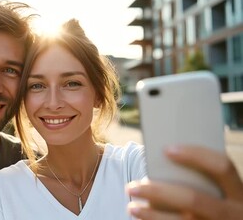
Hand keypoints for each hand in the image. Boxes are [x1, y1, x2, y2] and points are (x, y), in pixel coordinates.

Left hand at [126, 145, 242, 219]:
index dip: (196, 155)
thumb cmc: (217, 203)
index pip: (222, 167)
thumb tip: (162, 160)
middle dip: (159, 191)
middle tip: (132, 186)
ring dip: (152, 215)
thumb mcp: (220, 192)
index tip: (166, 149)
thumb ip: (201, 178)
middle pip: (194, 199)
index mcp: (239, 193)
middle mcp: (232, 213)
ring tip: (132, 207)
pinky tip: (142, 218)